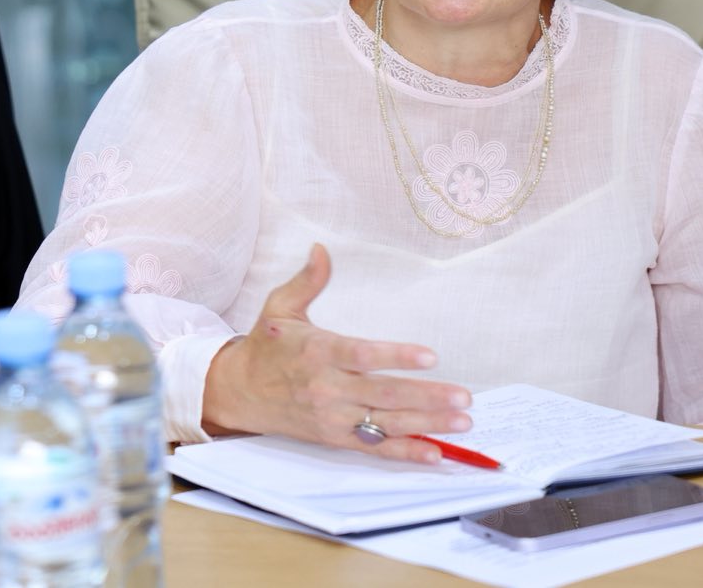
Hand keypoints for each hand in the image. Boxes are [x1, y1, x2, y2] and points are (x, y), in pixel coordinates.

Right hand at [200, 244, 473, 463]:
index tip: (430, 356)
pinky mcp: (334, 437)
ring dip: (427, 424)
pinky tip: (434, 453)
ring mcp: (332, 417)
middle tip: (464, 398)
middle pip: (383, 394)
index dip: (396, 357)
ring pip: (385, 424)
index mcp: (316, 352)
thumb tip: (321, 249)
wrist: (238, 392)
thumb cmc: (265, 347)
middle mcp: (326, 387)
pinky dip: (404, 453)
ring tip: (462, 421)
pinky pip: (373, 448)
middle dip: (427, 397)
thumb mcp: (279, 307)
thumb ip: (307, 281)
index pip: (361, 356)